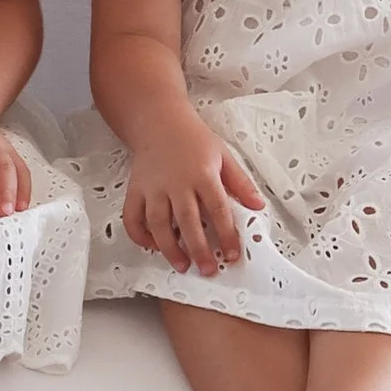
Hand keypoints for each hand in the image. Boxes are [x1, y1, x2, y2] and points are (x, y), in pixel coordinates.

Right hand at [123, 123, 265, 275]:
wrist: (159, 121)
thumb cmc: (193, 139)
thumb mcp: (224, 156)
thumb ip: (241, 183)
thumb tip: (258, 206)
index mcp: (202, 173)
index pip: (217, 209)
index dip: (227, 234)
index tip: (232, 254)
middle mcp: (176, 182)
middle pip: (188, 221)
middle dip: (198, 249)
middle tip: (207, 269)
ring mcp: (153, 187)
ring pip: (158, 223)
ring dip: (169, 248)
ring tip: (181, 265)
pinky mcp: (135, 189)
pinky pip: (132, 217)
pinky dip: (140, 236)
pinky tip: (152, 246)